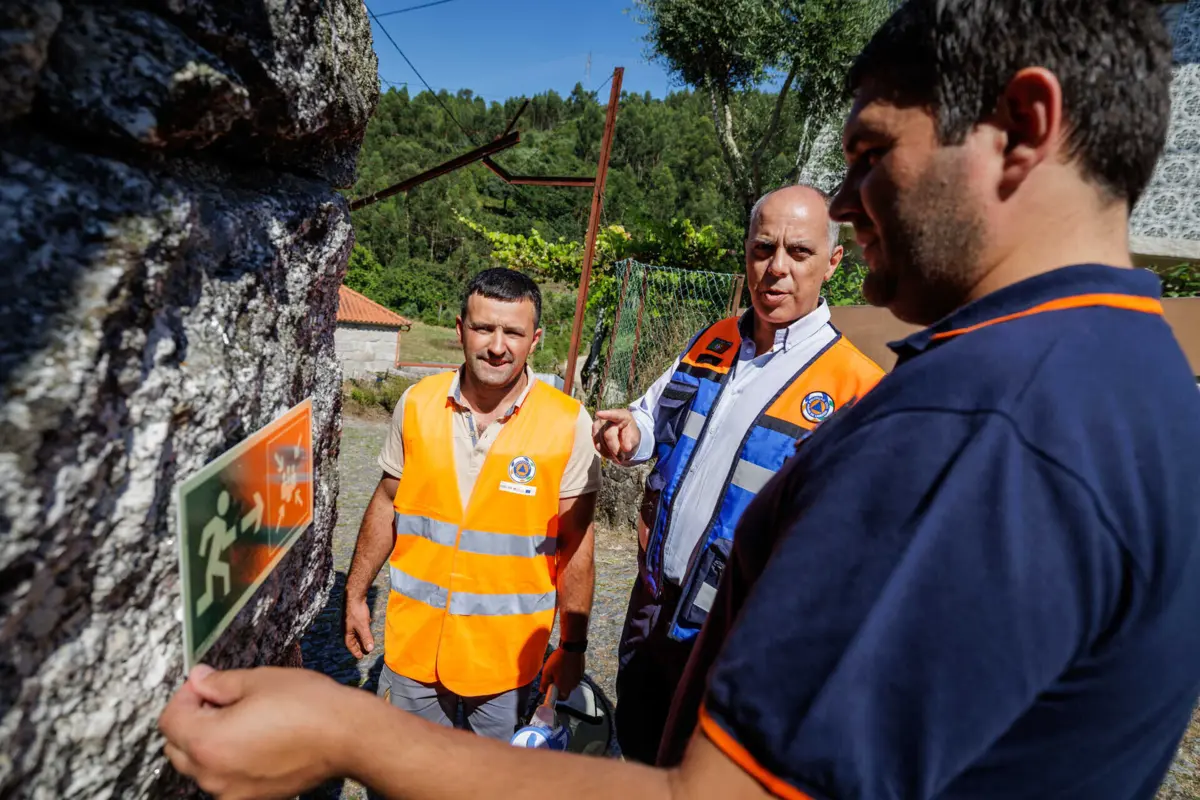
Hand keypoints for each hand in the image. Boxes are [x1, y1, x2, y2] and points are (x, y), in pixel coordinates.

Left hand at [158, 665, 357, 798]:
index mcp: (208, 743)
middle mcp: (213, 775)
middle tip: (220, 699)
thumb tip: (198, 678)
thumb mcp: (259, 681)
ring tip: (242, 719)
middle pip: (177, 747)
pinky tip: (255, 739)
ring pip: (199, 766)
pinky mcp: (252, 798)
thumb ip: (219, 683)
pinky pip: (224, 779)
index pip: (170, 720)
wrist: (347, 737)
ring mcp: (232, 792)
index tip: (204, 683)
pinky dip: (228, 761)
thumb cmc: (308, 706)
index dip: (184, 696)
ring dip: (208, 742)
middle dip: (191, 721)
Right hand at [344, 594, 373, 658]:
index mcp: (347, 632)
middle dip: (359, 646)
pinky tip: (368, 629)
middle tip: (366, 652)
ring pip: (356, 633)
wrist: (354, 596)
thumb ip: (366, 638)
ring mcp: (350, 622)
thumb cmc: (357, 612)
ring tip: (368, 642)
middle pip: (353, 640)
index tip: (361, 657)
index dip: (356, 652)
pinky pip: (359, 626)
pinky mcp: (354, 616)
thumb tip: (370, 649)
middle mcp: (347, 628)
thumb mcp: (363, 626)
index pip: (350, 646)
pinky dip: (363, 630)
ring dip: (362, 638)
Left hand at [541, 647, 584, 697]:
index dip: (555, 695)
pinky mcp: (582, 672)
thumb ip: (544, 683)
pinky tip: (566, 665)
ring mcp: (579, 678)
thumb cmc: (558, 660)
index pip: (561, 698)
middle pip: (566, 690)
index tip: (551, 689)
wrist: (572, 648)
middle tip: (553, 677)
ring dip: (565, 679)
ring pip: (570, 683)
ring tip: (559, 669)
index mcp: (565, 687)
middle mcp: (573, 685)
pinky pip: (574, 676)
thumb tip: (542, 691)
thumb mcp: (547, 671)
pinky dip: (570, 674)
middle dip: (560, 686)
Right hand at [592, 409, 640, 461]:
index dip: (606, 414)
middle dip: (614, 448)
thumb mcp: (634, 438)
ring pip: (600, 441)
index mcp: (623, 416)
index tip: (598, 414)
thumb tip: (626, 448)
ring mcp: (600, 423)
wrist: (625, 438)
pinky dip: (603, 452)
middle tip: (621, 458)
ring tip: (617, 456)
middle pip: (608, 435)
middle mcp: (609, 418)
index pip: (615, 415)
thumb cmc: (630, 436)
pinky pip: (596, 444)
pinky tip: (610, 453)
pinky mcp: (595, 431)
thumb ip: (630, 441)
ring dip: (608, 452)